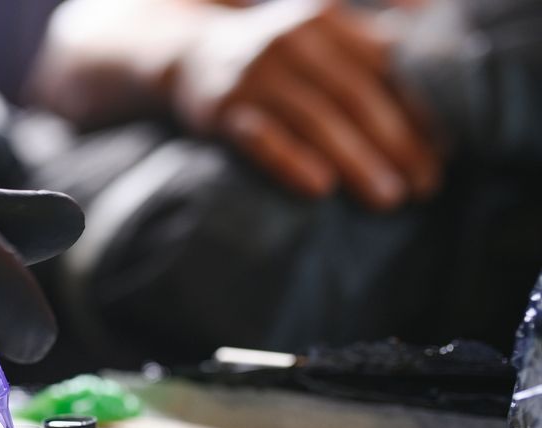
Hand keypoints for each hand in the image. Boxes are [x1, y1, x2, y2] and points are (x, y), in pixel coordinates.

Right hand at [171, 0, 439, 208]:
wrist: (191, 54)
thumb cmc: (274, 56)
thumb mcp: (321, 28)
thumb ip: (372, 39)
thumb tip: (434, 55)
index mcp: (327, 19)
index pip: (385, 66)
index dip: (419, 110)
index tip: (445, 152)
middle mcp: (293, 40)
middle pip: (356, 96)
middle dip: (397, 144)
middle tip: (425, 186)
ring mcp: (255, 74)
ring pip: (316, 120)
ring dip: (357, 162)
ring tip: (387, 199)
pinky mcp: (223, 107)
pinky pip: (260, 138)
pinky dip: (291, 161)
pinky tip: (320, 188)